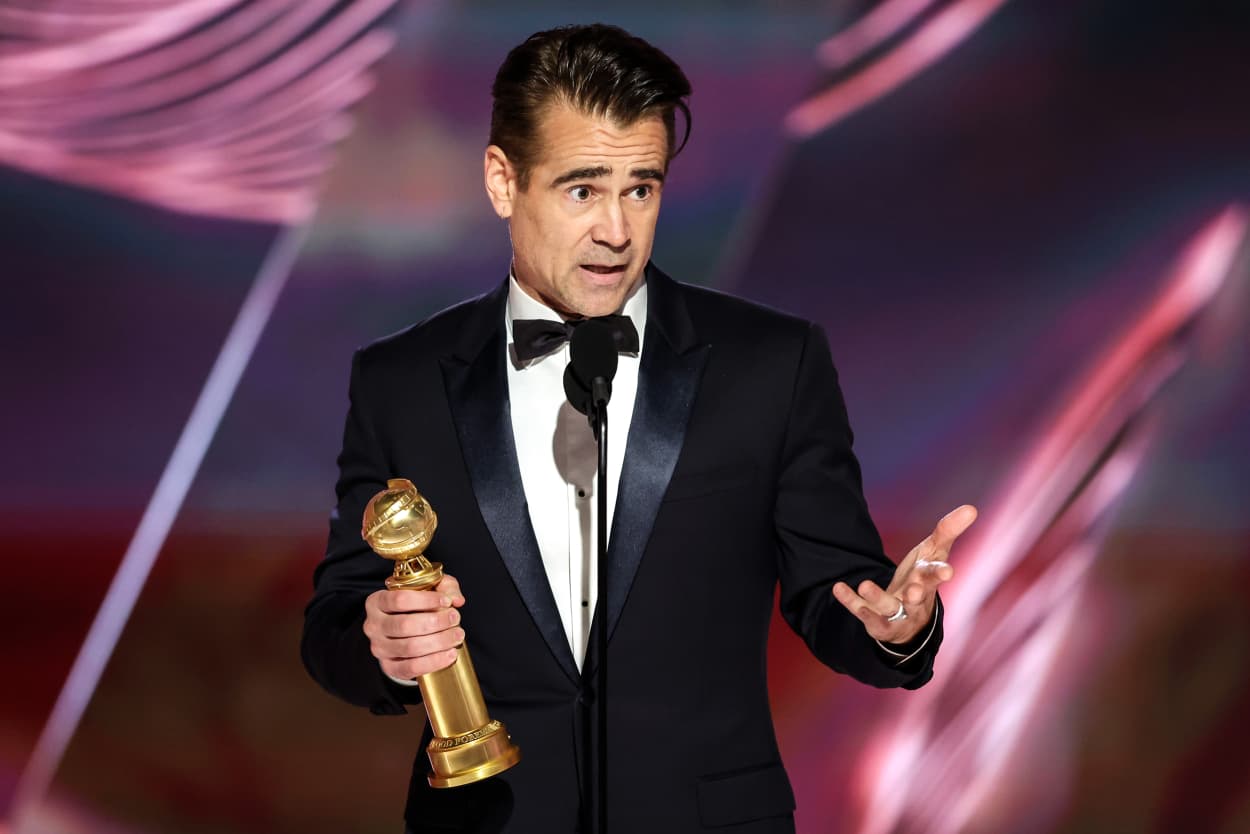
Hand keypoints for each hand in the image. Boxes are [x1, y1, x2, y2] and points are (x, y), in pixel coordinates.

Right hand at [363, 574, 466, 680]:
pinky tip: (450, 654)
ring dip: (439, 641)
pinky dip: (434, 661)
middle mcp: (373, 625)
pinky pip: (411, 667)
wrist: (404, 633)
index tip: (447, 601)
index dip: (426, 600)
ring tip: (457, 635)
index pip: (399, 599)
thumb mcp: (428, 589)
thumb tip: (456, 599)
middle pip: (405, 625)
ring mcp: (379, 648)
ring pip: (410, 647)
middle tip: (455, 618)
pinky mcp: (389, 667)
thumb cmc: (416, 607)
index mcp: (377, 602)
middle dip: (436, 622)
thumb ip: (444, 587)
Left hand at [832, 505, 976, 643]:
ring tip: (865, 584)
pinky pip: (863, 612)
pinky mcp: (877, 621)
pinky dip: (851, 601)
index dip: (941, 573)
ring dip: (877, 597)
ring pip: (888, 607)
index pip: (937, 576)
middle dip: (916, 592)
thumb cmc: (922, 578)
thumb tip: (972, 508)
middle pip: (918, 596)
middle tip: (913, 590)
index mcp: (929, 581)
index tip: (947, 571)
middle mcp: (916, 599)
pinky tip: (838, 588)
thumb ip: (947, 531)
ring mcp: (897, 613)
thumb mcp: (933, 553)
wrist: (910, 620)